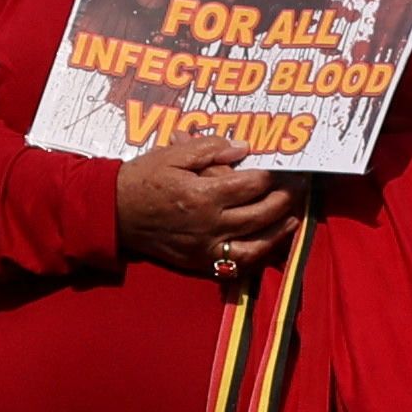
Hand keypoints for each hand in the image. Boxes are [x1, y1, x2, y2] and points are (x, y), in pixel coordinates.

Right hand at [113, 125, 296, 280]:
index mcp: (202, 195)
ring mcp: (205, 248)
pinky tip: (269, 241)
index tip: (285, 167)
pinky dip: (258, 254)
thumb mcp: (172, 154)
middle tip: (298, 186)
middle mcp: (209, 225)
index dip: (272, 175)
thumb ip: (209, 149)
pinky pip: (237, 264)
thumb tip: (243, 148)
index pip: (251, 184)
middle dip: (284, 198)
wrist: (113, 212)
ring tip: (293, 215)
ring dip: (279, 230)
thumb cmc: (143, 178)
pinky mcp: (199, 262)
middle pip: (261, 214)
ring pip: (256, 244)